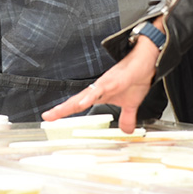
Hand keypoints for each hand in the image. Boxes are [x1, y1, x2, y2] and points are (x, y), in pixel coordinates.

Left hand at [41, 37, 157, 132]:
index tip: (49, 119)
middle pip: (76, 101)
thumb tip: (127, 131)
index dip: (64, 112)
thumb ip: (126, 117)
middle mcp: (98, 89)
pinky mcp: (114, 81)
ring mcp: (104, 84)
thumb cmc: (136, 79)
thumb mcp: (131, 104)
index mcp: (99, 95)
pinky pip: (100, 89)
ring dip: (71, 104)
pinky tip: (82, 103)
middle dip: (61, 110)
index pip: (78, 105)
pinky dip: (90, 96)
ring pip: (84, 95)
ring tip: (58, 113)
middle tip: (46, 117)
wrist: (146, 62)